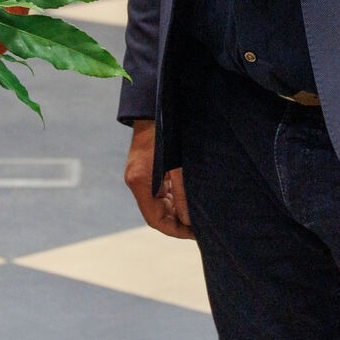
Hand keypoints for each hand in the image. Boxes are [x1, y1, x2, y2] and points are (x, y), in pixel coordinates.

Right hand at [124, 120, 192, 238]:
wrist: (155, 105)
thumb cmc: (167, 131)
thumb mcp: (179, 165)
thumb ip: (183, 194)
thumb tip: (188, 221)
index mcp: (140, 181)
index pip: (155, 219)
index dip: (175, 230)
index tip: (194, 234)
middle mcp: (137, 181)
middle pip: (157, 213)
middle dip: (179, 222)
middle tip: (201, 226)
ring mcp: (141, 175)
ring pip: (160, 203)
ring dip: (178, 210)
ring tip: (199, 214)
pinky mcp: (147, 168)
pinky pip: (161, 191)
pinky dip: (175, 198)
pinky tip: (190, 198)